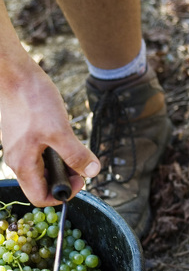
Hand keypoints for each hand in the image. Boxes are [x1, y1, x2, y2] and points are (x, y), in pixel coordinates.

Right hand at [0, 56, 99, 205]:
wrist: (13, 73)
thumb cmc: (31, 100)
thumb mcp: (59, 131)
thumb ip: (75, 155)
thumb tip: (92, 172)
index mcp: (24, 165)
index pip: (40, 197)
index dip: (63, 194)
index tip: (80, 180)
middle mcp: (20, 160)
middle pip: (44, 183)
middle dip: (66, 178)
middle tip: (81, 164)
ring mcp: (22, 147)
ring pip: (45, 167)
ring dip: (63, 163)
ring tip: (75, 148)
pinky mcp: (26, 136)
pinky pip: (44, 152)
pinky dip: (58, 151)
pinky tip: (65, 137)